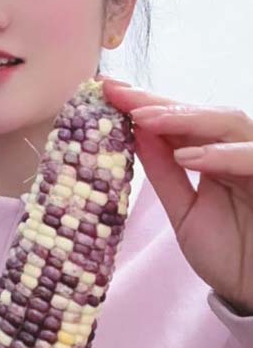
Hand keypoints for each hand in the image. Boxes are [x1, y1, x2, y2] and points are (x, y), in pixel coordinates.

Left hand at [102, 79, 252, 314]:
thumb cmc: (229, 256)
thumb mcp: (184, 212)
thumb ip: (163, 173)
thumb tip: (134, 131)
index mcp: (216, 158)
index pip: (182, 121)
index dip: (147, 104)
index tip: (108, 91)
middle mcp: (239, 153)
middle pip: (203, 113)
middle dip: (160, 102)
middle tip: (120, 95)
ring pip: (230, 123)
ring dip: (186, 119)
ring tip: (145, 121)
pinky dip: (221, 154)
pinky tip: (187, 156)